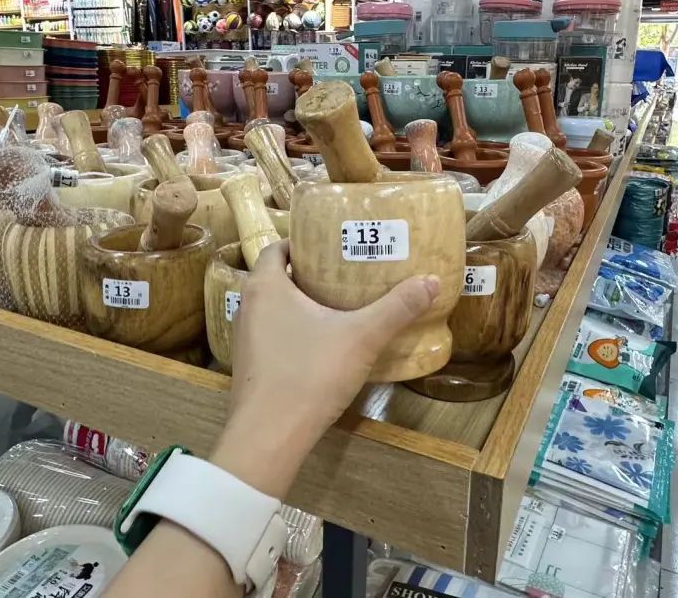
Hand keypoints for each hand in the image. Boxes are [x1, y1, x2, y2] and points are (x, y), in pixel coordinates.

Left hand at [210, 240, 438, 498]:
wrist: (269, 436)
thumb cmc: (309, 374)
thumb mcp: (361, 337)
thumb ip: (396, 308)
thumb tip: (432, 281)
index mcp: (266, 287)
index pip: (277, 248)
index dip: (301, 241)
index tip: (332, 243)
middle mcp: (248, 307)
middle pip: (276, 278)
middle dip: (308, 273)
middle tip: (344, 272)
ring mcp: (244, 340)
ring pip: (273, 309)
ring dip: (300, 304)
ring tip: (337, 305)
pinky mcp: (251, 368)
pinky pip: (272, 337)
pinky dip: (294, 332)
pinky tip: (322, 345)